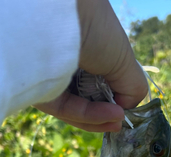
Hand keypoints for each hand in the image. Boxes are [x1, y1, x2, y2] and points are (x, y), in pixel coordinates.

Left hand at [34, 0, 147, 131]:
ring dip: (99, 118)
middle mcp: (67, 62)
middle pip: (87, 98)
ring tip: (117, 120)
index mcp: (86, 48)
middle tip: (120, 122)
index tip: (126, 110)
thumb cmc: (97, 30)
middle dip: (106, 113)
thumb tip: (126, 110)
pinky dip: (87, 116)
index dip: (114, 99)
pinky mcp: (39, 91)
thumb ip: (131, 87)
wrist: (62, 20)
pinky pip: (65, 109)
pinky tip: (109, 116)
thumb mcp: (123, 59)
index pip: (99, 81)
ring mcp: (52, 78)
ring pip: (75, 108)